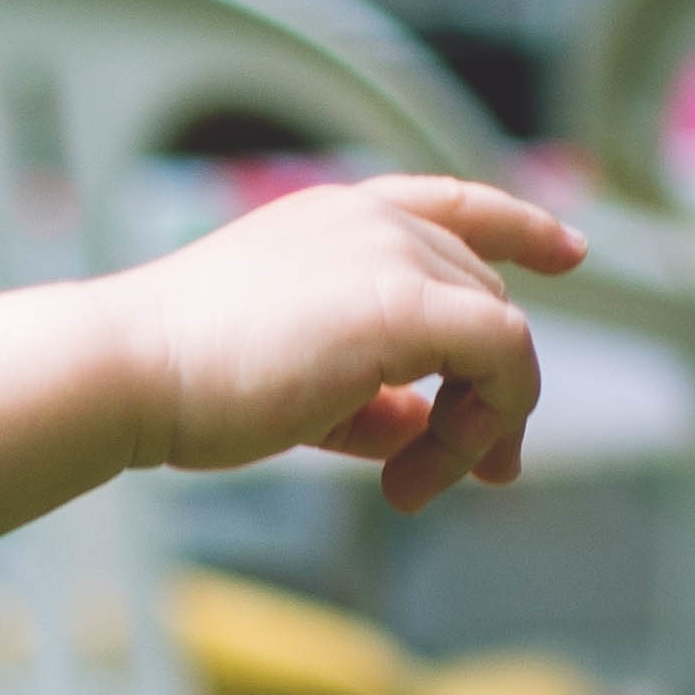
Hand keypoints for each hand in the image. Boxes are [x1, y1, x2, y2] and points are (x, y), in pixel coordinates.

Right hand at [116, 173, 578, 513]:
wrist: (125, 371)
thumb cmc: (173, 381)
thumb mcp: (284, 379)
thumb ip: (359, 396)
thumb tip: (415, 428)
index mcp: (335, 217)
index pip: (452, 206)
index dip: (521, 228)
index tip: (568, 254)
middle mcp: (375, 221)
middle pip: (481, 298)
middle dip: (480, 394)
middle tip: (432, 481)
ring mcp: (393, 255)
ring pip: (498, 332)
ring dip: (475, 423)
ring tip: (413, 489)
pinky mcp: (406, 305)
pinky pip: (501, 356)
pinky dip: (491, 418)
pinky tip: (432, 471)